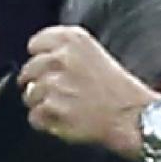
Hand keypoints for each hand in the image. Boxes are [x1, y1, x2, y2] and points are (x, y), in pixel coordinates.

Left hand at [22, 24, 156, 156]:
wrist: (131, 116)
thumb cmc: (117, 89)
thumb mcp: (94, 53)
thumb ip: (65, 51)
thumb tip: (38, 60)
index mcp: (73, 40)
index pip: (36, 43)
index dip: (40, 58)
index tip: (48, 68)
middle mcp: (61, 58)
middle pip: (28, 70)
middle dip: (37, 83)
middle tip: (58, 92)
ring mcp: (54, 83)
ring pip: (29, 95)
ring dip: (42, 103)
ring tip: (66, 107)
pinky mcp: (51, 107)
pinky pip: (34, 116)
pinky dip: (46, 121)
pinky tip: (64, 119)